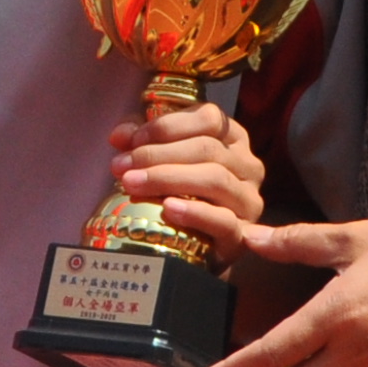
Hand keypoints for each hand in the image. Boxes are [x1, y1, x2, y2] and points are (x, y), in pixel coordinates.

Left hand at [108, 99, 265, 259]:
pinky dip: (194, 212)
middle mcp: (248, 165)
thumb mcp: (161, 159)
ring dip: (168, 179)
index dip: (168, 126)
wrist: (193, 247)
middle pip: (206, 149)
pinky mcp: (242, 234)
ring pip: (214, 179)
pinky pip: (223, 220)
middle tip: (121, 166)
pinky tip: (167, 208)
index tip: (133, 140)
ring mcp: (248, 200)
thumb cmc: (178, 192)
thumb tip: (119, 136)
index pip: (209, 118)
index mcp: (233, 138)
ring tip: (133, 183)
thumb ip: (141, 141)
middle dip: (157, 154)